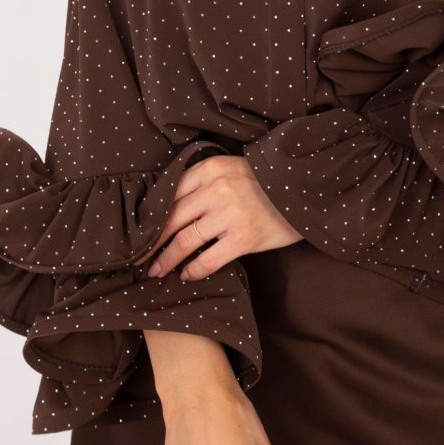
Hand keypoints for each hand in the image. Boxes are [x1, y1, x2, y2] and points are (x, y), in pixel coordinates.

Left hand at [143, 154, 303, 281]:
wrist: (304, 189)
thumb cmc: (265, 182)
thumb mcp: (232, 169)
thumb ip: (205, 182)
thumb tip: (172, 208)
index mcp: (210, 169)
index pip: (170, 195)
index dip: (151, 218)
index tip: (140, 232)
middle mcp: (216, 189)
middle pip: (171, 220)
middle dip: (152, 243)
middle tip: (139, 259)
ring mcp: (230, 214)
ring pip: (185, 241)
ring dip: (167, 259)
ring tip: (158, 271)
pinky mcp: (244, 237)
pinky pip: (209, 259)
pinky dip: (194, 270)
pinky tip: (187, 275)